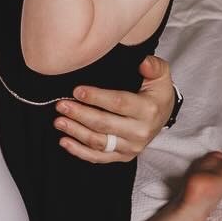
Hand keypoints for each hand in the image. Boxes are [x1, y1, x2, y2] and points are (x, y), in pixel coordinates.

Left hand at [54, 53, 173, 163]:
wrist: (163, 115)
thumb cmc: (157, 92)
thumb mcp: (160, 75)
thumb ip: (153, 66)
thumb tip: (143, 62)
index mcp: (148, 110)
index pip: (118, 103)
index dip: (96, 97)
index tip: (76, 91)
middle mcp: (140, 132)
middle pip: (104, 124)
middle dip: (80, 114)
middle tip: (61, 105)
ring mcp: (131, 147)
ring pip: (98, 142)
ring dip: (76, 132)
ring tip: (59, 121)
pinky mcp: (123, 156)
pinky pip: (98, 157)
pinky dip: (80, 151)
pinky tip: (64, 141)